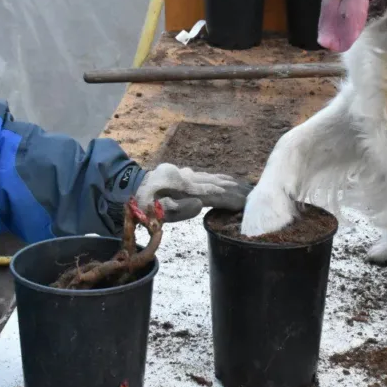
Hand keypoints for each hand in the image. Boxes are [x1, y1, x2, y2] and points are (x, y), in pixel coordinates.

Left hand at [135, 163, 251, 221]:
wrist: (128, 186)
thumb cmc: (142, 205)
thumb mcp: (155, 211)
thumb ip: (178, 209)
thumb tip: (200, 204)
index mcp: (183, 187)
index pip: (214, 194)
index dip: (232, 199)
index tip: (248, 203)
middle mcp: (188, 178)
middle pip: (219, 184)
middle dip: (239, 190)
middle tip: (257, 195)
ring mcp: (187, 175)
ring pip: (215, 178)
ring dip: (233, 183)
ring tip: (249, 188)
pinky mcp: (184, 174)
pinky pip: (208, 176)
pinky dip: (222, 179)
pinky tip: (229, 181)